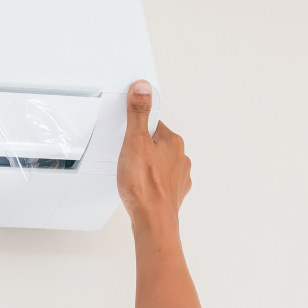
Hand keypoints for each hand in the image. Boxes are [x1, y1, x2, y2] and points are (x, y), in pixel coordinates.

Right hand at [116, 81, 191, 232]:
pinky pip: (161, 182)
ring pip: (160, 164)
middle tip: (127, 155)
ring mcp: (179, 177)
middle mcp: (181, 158)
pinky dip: (151, 183)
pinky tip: (140, 187)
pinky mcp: (173, 194)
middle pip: (157, 144)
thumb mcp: (135, 142)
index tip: (129, 134)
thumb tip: (142, 88)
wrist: (152, 220)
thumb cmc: (144, 186)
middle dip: (143, 148)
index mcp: (173, 142)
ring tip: (133, 172)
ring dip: (148, 166)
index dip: (138, 129)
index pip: (154, 124)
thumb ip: (138, 114)